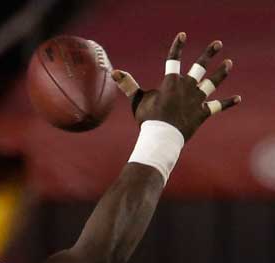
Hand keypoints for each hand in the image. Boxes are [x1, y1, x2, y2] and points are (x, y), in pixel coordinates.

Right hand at [111, 33, 240, 141]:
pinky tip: (238, 98)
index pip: (174, 60)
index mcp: (171, 82)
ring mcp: (196, 99)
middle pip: (200, 67)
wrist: (162, 137)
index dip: (178, 47)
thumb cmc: (148, 119)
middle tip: (217, 44)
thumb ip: (128, 85)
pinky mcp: (203, 112)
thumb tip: (115, 72)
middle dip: (209, 54)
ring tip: (229, 64)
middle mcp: (187, 87)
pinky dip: (227, 103)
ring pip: (212, 83)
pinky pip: (217, 106)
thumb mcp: (137, 101)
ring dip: (221, 73)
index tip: (183, 35)